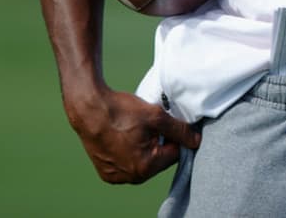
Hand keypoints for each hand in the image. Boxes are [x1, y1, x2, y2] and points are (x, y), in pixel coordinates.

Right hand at [65, 87, 200, 183]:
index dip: (175, 137)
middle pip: (158, 160)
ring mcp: (115, 176)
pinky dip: (130, 151)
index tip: (166, 124)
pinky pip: (126, 163)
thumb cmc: (121, 111)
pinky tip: (125, 136)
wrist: (89, 108)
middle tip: (150, 125)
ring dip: (145, 148)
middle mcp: (129, 177)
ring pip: (143, 162)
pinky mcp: (105, 171)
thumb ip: (180, 130)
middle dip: (159, 143)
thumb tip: (196, 141)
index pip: (174, 154)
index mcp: (145, 167)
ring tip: (136, 129)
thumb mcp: (157, 117)